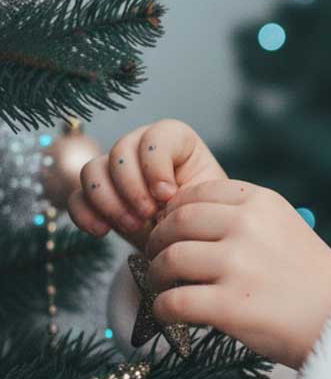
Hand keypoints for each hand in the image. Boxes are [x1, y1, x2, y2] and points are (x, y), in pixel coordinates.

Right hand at [67, 119, 227, 252]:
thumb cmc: (203, 216)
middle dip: (132, 187)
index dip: (156, 165)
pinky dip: (85, 214)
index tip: (168, 195)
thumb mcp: (206, 202)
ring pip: (92, 170)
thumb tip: (163, 197)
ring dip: (109, 201)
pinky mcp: (97, 196)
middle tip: (148, 215)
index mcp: (176, 141)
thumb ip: (189, 192)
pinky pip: (76, 197)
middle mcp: (141, 148)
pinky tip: (102, 231)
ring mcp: (115, 170)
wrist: (188, 242)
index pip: (156, 136)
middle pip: (120, 151)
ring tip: (133, 226)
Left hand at [142, 178, 330, 369]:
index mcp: (263, 202)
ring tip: (164, 287)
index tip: (172, 230)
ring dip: (157, 276)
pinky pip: (172, 302)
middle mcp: (248, 226)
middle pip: (176, 223)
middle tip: (157, 259)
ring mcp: (238, 265)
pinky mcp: (229, 305)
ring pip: (169, 260)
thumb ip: (246, 218)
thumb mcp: (287, 228)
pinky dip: (163, 310)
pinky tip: (170, 314)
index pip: (197, 193)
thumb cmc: (312, 280)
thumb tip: (184, 219)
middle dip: (158, 242)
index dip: (174, 212)